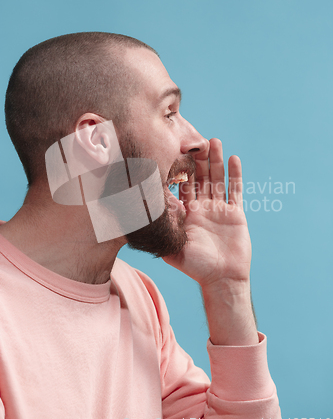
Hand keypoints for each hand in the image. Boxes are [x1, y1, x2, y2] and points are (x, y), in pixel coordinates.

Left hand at [163, 138, 251, 289]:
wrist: (221, 279)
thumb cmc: (195, 267)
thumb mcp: (173, 248)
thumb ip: (162, 232)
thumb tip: (142, 217)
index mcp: (187, 213)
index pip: (182, 186)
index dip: (180, 169)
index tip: (176, 151)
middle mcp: (202, 208)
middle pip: (200, 178)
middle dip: (198, 159)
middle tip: (196, 140)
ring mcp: (220, 209)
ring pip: (218, 179)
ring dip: (216, 161)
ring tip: (215, 142)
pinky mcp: (235, 213)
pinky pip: (235, 190)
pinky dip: (235, 175)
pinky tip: (234, 159)